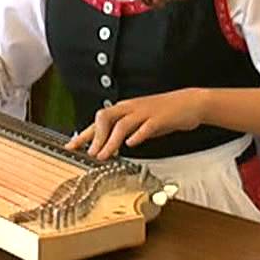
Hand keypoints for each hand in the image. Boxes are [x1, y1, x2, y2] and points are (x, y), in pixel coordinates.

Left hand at [66, 89, 209, 160]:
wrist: (189, 103)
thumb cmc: (162, 114)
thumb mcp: (139, 122)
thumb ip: (124, 132)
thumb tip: (107, 145)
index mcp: (124, 110)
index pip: (98, 121)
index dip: (83, 134)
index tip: (70, 147)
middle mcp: (131, 108)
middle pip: (105, 117)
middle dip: (95, 136)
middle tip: (88, 154)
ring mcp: (145, 112)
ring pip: (122, 124)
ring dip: (110, 141)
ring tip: (103, 156)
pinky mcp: (160, 118)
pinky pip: (146, 126)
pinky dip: (137, 135)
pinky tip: (131, 144)